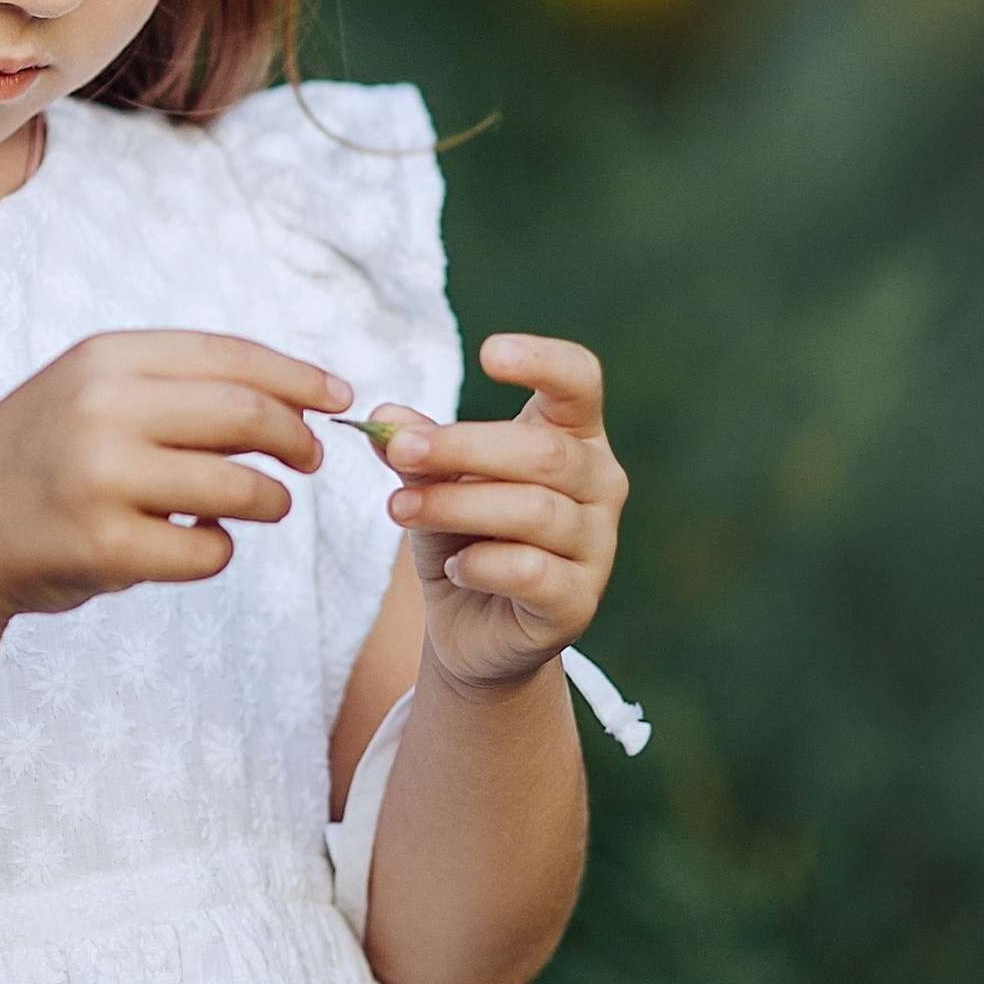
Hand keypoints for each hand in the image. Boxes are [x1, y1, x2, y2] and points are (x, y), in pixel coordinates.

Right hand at [0, 329, 346, 623]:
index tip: (340, 396)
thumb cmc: (42, 462)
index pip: (231, 357)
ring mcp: (101, 478)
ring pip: (242, 488)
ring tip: (261, 506)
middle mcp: (102, 408)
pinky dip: (218, 550)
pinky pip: (210, 551)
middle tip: (310, 459)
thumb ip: (173, 387)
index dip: (299, 377)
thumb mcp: (89, 394)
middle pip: (248, 416)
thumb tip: (295, 396)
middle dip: (297, 439)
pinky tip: (188, 543)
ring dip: (270, 502)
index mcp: (105, 357)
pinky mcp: (106, 547)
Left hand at [372, 334, 626, 693]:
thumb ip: (416, 450)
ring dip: (456, 505)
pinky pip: (532, 571)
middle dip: (463, 447)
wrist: (472, 629)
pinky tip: (452, 567)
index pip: (580, 381)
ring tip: (398, 509)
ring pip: (534, 511)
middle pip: (545, 451)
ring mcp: (597, 545)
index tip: (488, 354)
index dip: (543, 360)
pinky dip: (482, 564)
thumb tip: (383, 416)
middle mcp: (600, 483)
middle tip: (399, 451)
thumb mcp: (432, 483)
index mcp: (574, 436)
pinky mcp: (578, 602)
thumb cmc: (462, 535)